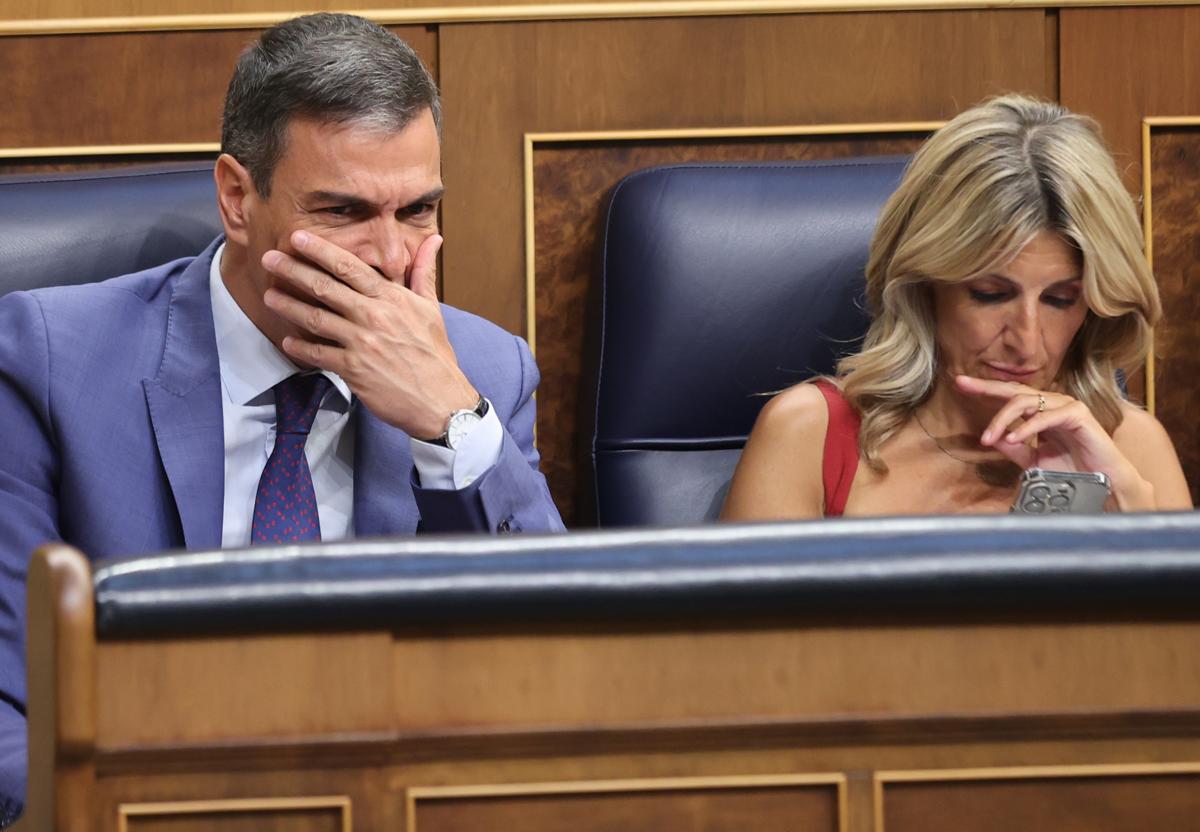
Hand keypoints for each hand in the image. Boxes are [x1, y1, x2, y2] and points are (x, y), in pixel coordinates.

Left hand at [261, 230, 477, 438]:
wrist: (440, 400)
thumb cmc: (435, 354)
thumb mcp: (431, 309)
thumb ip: (423, 272)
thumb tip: (434, 239)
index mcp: (392, 298)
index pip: (350, 267)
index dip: (320, 250)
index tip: (297, 237)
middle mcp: (374, 316)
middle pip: (325, 287)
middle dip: (293, 270)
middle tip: (268, 259)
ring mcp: (362, 343)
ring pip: (316, 318)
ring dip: (288, 306)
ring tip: (269, 296)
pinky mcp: (354, 369)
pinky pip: (319, 354)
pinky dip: (301, 347)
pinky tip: (287, 340)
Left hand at [956, 374, 1152, 509]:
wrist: (1101, 484)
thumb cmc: (1071, 471)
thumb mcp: (1033, 460)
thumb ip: (1013, 448)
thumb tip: (990, 438)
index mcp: (1041, 411)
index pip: (1009, 396)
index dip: (985, 389)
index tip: (959, 384)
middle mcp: (1053, 404)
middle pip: (1014, 391)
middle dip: (986, 387)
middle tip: (963, 385)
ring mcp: (1066, 406)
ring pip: (1027, 403)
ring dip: (1003, 420)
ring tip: (989, 438)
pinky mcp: (1078, 415)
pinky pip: (1047, 416)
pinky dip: (1028, 427)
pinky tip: (1013, 438)